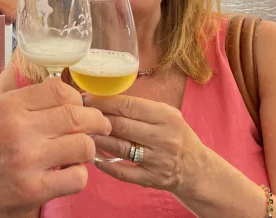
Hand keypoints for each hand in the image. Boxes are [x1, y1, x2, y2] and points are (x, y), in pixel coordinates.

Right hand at [0, 78, 111, 217]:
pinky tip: (67, 173)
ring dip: (87, 149)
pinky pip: (77, 177)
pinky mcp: (33, 190)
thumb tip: (56, 84)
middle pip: (77, 114)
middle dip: (96, 120)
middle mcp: (17, 129)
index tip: (82, 104)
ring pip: (82, 145)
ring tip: (80, 152)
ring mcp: (27, 160)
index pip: (58, 89)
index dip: (77, 96)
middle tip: (100, 125)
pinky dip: (78, 175)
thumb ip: (20, 99)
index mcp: (6, 106)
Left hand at [83, 94, 208, 197]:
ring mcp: (158, 160)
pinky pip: (123, 172)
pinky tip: (94, 157)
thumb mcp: (166, 115)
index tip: (86, 98)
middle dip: (96, 119)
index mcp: (167, 116)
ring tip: (82, 134)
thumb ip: (139, 107)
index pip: (129, 105)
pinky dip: (105, 164)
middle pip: (121, 125)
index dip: (104, 102)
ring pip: (120, 147)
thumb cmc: (175, 136)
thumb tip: (102, 97)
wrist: (196, 168)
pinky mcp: (152, 179)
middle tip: (79, 115)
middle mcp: (164, 137)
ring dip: (97, 140)